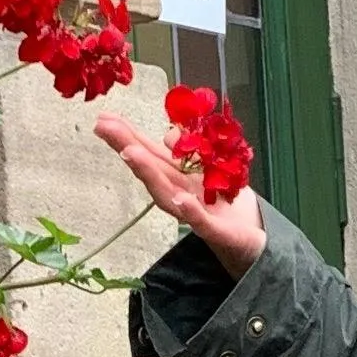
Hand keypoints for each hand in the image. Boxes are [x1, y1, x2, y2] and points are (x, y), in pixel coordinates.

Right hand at [95, 103, 266, 277]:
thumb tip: (167, 135)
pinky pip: (203, 222)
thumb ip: (186, 150)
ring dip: (149, 174)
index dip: (127, 136)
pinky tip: (181, 200)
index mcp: (178, 177)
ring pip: (168, 194)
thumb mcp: (206, 167)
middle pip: (151, 170)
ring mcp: (195, 214)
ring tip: (130, 153)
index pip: (150, 153)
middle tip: (103, 127)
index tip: (104, 118)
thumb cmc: (224, 201)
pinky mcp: (217, 232)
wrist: (252, 237)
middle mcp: (179, 194)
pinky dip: (190, 211)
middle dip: (127, 147)